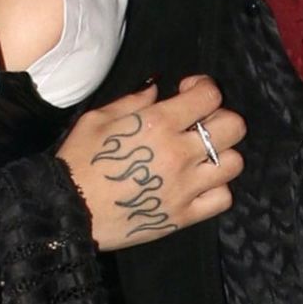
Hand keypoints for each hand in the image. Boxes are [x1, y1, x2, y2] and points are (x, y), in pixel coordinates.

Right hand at [57, 75, 245, 250]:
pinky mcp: (184, 216)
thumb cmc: (78, 160)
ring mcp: (186, 187)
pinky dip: (217, 189)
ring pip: (234, 162)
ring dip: (221, 154)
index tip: (187, 92)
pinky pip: (223, 198)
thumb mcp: (97, 118)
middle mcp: (179, 153)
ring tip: (200, 156)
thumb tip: (158, 89)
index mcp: (158, 123)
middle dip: (219, 116)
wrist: (68, 211)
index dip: (203, 87)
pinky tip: (198, 184)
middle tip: (198, 122)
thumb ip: (133, 100)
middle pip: (233, 126)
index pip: (209, 95)